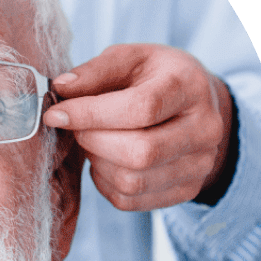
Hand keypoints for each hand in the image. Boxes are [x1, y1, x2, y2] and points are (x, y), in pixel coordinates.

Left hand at [43, 44, 233, 210]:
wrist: (194, 106)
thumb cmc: (153, 78)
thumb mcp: (129, 60)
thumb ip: (95, 71)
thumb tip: (61, 88)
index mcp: (189, 86)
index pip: (140, 108)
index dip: (90, 114)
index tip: (55, 114)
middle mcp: (205, 129)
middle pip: (140, 152)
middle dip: (93, 141)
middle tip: (77, 129)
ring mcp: (200, 164)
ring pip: (132, 181)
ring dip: (98, 163)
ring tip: (94, 142)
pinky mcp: (186, 190)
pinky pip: (130, 200)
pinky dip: (105, 183)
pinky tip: (105, 160)